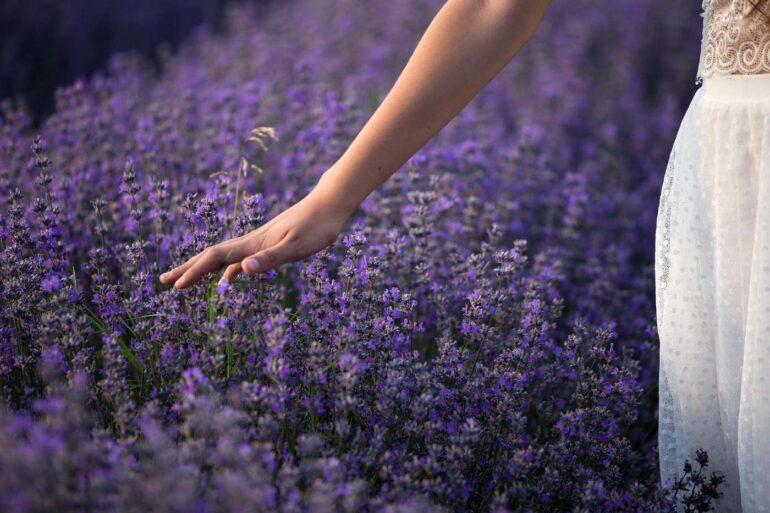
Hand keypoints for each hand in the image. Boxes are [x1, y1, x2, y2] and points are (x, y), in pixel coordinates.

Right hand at [159, 180, 352, 289]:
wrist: (330, 203)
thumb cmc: (318, 225)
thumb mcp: (297, 247)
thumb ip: (270, 259)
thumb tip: (241, 271)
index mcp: (254, 244)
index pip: (215, 258)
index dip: (194, 272)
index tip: (176, 286)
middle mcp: (252, 241)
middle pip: (212, 256)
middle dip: (188, 269)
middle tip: (164, 282)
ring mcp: (260, 241)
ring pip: (224, 257)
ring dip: (203, 269)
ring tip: (186, 281)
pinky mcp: (271, 242)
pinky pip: (240, 258)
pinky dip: (228, 270)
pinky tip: (228, 278)